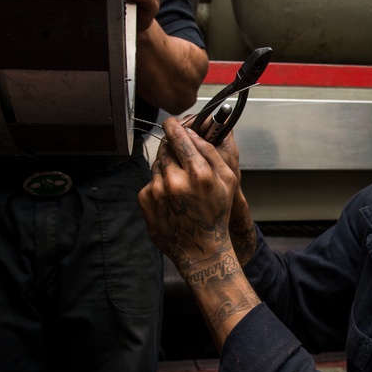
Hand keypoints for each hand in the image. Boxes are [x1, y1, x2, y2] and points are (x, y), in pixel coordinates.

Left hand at [139, 119, 260, 348]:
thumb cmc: (216, 214)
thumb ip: (211, 152)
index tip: (172, 122)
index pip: (178, 136)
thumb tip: (192, 131)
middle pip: (165, 148)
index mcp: (198, 173)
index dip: (174, 125)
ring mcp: (156, 191)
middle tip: (181, 160)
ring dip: (166, 168)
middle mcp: (174, 181)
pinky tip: (171, 199)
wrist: (199, 250)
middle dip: (172, 149)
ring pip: (157, 164)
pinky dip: (159, 185)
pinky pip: (150, 182)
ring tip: (180, 186)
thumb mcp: (227, 181)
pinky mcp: (145, 201)